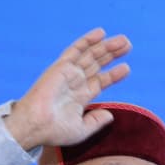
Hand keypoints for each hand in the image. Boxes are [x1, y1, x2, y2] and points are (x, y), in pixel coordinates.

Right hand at [4, 28, 131, 150]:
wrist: (36, 125)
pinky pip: (76, 50)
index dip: (113, 74)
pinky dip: (87, 41)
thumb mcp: (82, 129)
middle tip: (128, 45)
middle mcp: (75, 82)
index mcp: (79, 97)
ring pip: (90, 55)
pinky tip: (101, 33)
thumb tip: (110, 115)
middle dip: (112, 54)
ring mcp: (68, 73)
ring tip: (124, 40)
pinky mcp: (61, 67)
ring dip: (106, 46)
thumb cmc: (55, 131)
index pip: (100, 81)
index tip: (126, 68)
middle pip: (97, 64)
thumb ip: (96, 121)